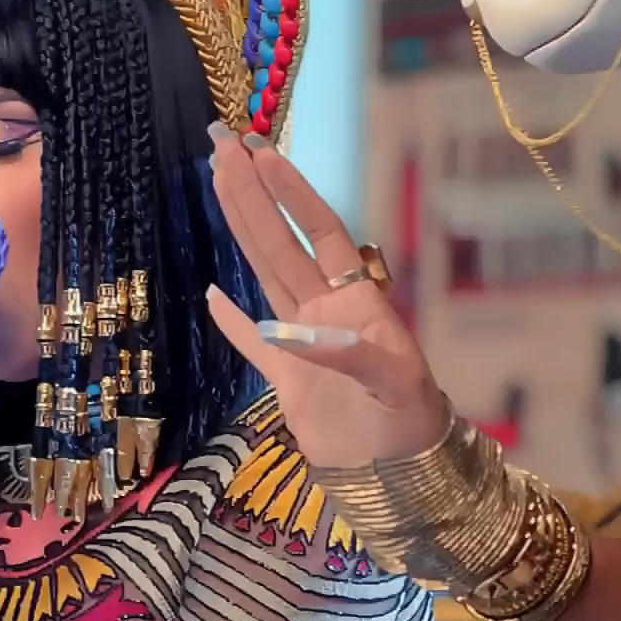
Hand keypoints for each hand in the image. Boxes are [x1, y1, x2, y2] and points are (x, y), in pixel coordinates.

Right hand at [204, 125, 446, 467]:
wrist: (398, 476)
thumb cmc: (409, 423)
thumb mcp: (394, 382)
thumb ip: (350, 351)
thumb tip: (298, 330)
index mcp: (354, 300)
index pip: (318, 232)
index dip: (290, 193)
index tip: (261, 154)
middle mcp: (323, 310)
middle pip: (281, 241)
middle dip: (253, 192)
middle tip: (222, 145)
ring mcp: (300, 342)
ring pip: (263, 273)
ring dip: (241, 228)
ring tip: (216, 184)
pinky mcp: (284, 380)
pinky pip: (250, 340)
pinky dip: (230, 318)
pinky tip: (211, 291)